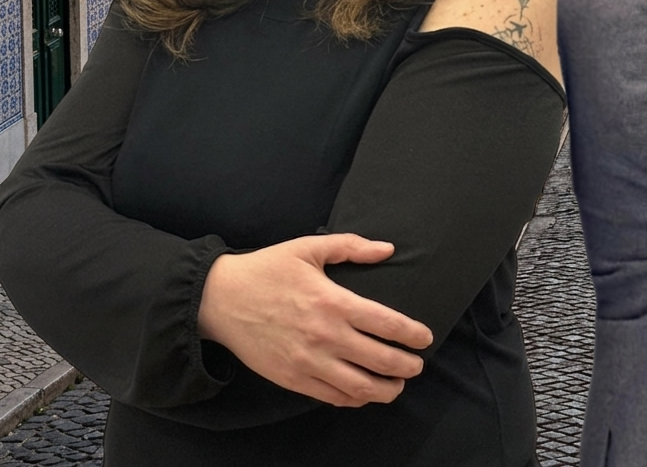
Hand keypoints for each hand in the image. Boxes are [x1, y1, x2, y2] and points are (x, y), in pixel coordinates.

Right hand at [198, 234, 432, 407]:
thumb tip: (387, 249)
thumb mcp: (309, 247)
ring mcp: (308, 361)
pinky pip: (331, 396)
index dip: (412, 334)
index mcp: (334, 302)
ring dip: (386, 390)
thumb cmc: (268, 269)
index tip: (425, 338)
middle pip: (381, 360)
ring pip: (359, 387)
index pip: (387, 324)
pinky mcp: (292, 378)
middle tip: (417, 365)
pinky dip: (354, 399)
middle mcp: (325, 336)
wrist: (220, 299)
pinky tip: (364, 393)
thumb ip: (351, 247)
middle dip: (407, 366)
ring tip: (397, 386)